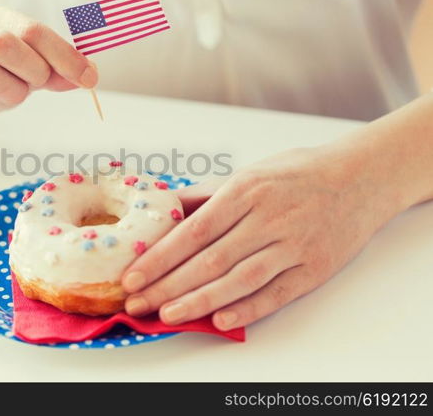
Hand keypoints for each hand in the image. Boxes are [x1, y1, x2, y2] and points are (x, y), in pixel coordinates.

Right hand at [0, 6, 96, 140]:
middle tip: (36, 86)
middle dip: (32, 71)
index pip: (32, 30)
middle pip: (3, 44)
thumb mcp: (30, 72)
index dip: (64, 55)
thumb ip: (58, 71)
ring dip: (8, 92)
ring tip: (10, 98)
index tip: (88, 78)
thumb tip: (90, 74)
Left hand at [121, 146, 400, 329]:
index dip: (160, 257)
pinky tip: (220, 321)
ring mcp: (293, 244)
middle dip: (168, 285)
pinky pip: (277, 293)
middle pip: (209, 260)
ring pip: (239, 279)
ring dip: (200, 301)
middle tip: (136, 303)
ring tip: (167, 315)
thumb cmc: (296, 173)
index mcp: (246, 190)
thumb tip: (165, 207)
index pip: (193, 232)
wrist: (361, 177)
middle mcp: (268, 218)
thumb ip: (207, 194)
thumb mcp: (249, 172)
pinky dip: (248, 308)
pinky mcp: (314, 267)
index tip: (132, 276)